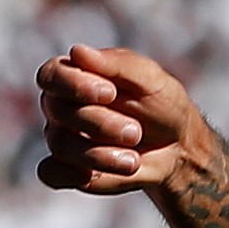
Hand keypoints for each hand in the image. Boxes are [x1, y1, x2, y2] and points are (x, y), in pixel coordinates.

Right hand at [35, 44, 213, 193]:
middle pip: (58, 111)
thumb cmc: (162, 105)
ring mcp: (63, 139)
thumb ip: (117, 64)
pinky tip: (93, 175)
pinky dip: (71, 174)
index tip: (110, 92)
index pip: (51, 75)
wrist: (177, 148)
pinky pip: (51, 173)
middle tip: (135, 132)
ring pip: (61, 145)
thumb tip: (77, 51)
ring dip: (100, 154)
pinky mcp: (68, 170)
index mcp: (76, 76)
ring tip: (133, 159)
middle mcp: (62, 107)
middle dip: (100, 123)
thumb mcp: (150, 79)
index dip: (74, 84)